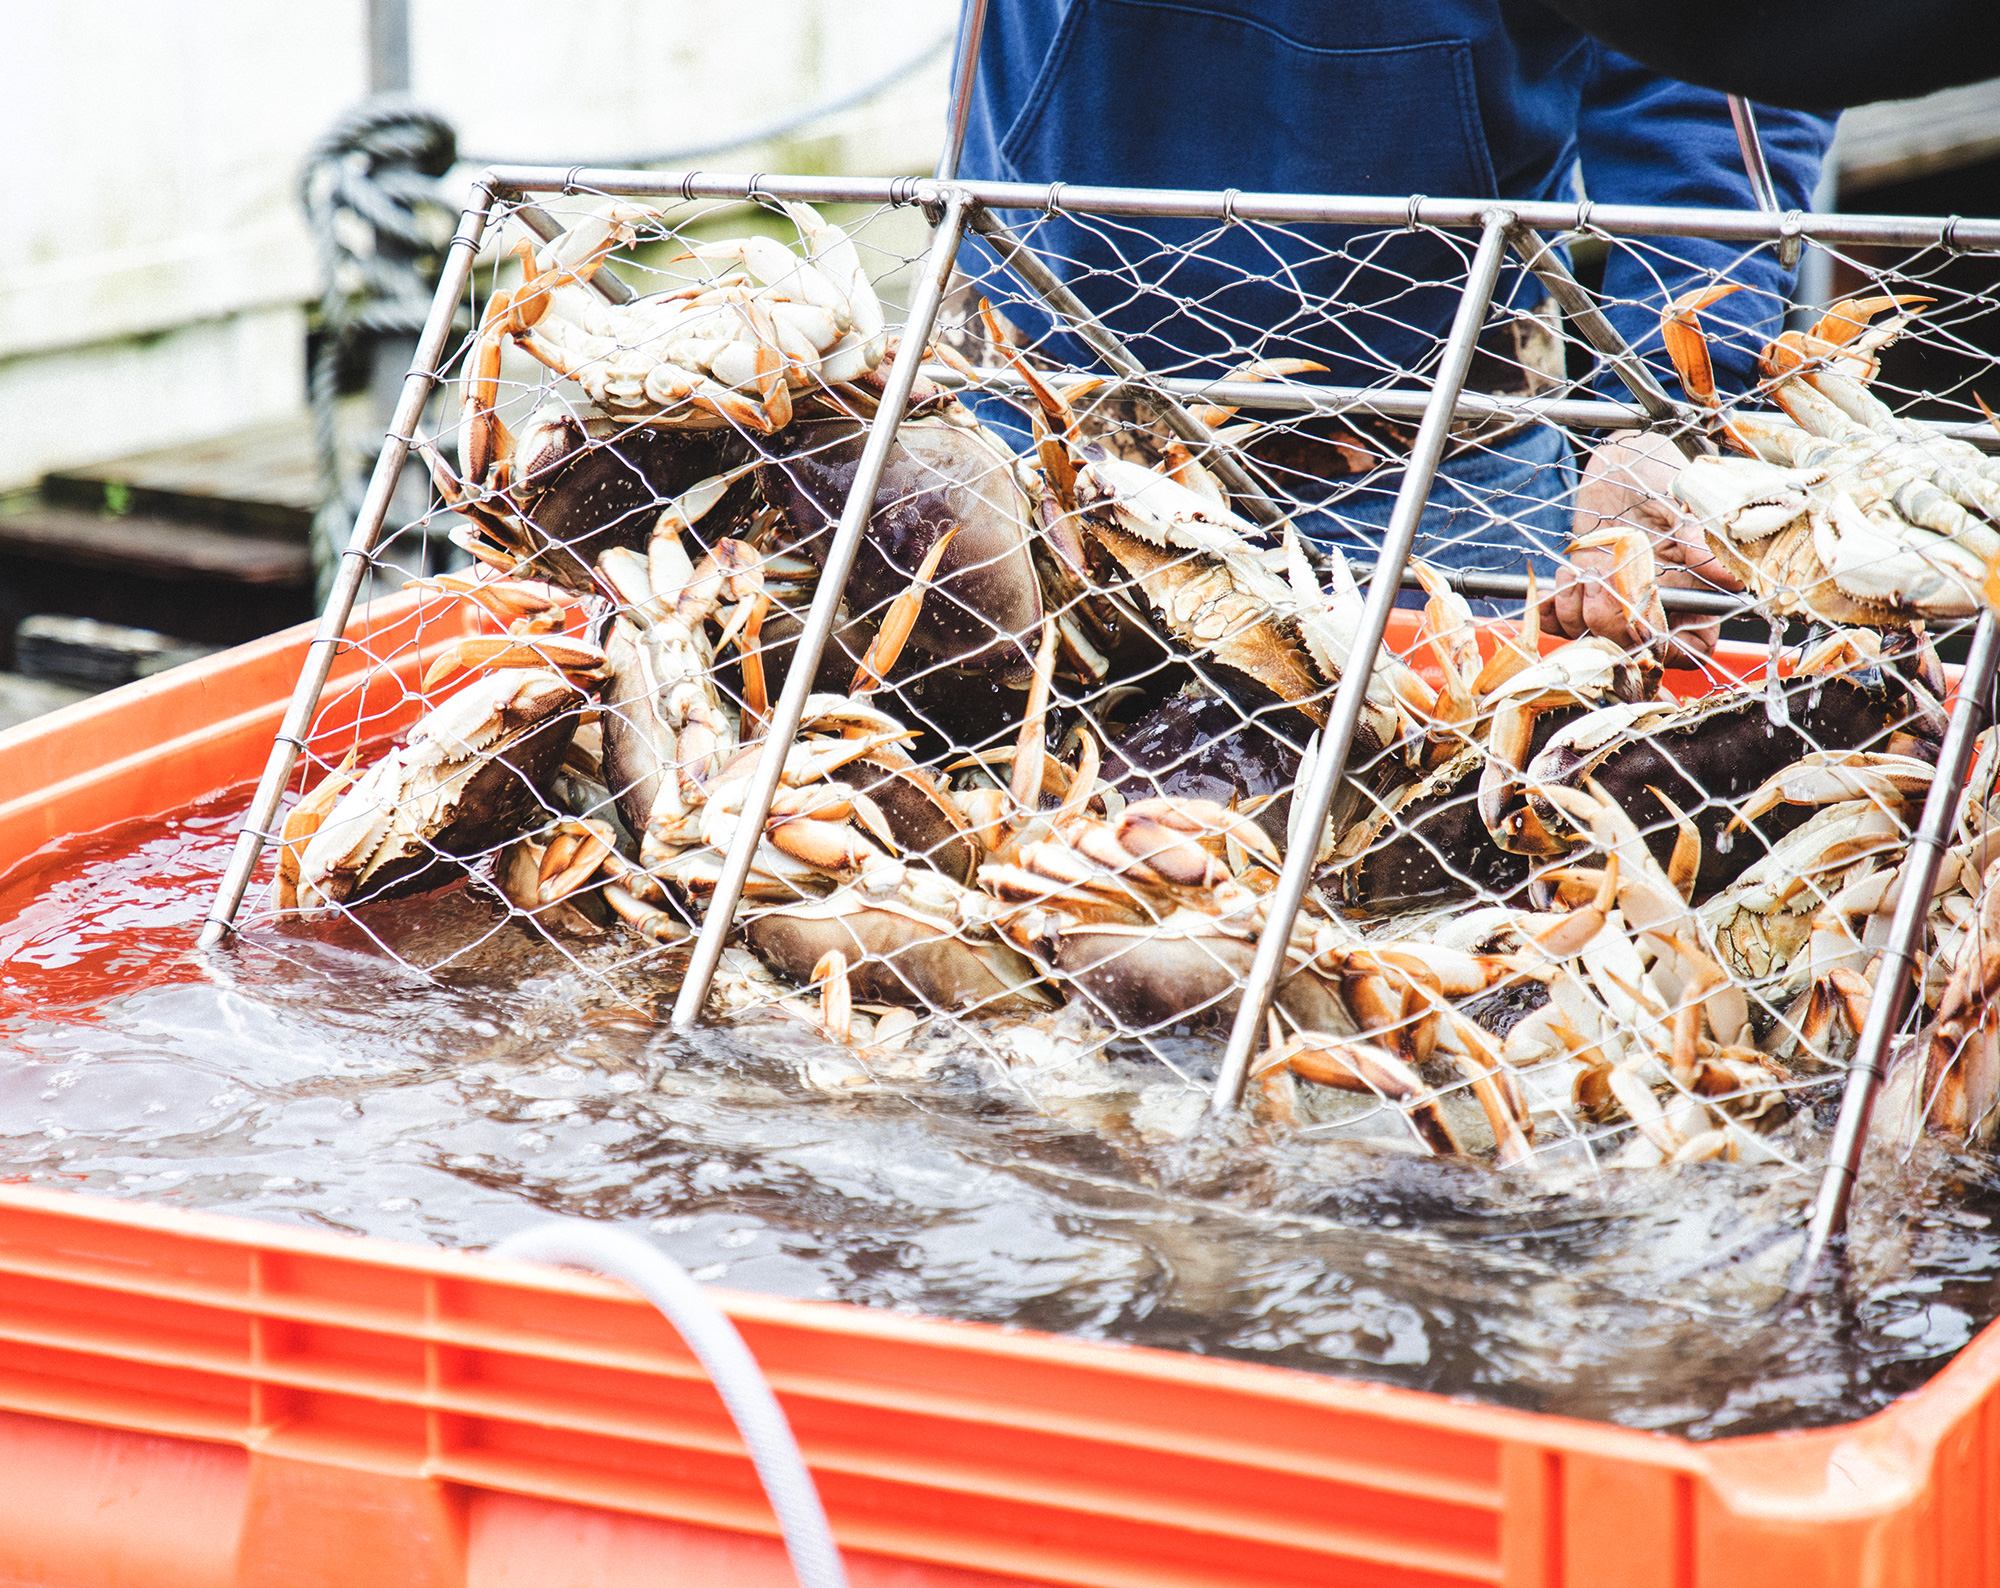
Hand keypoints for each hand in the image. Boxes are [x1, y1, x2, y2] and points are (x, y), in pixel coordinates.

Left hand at [1543, 433, 1742, 663]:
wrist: (1623, 463)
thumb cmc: (1662, 479)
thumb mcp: (1681, 506)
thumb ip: (1697, 542)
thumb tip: (1729, 576)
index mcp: (1696, 596)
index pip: (1692, 649)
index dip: (1667, 648)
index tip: (1642, 617)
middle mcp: (1658, 607)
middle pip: (1634, 649)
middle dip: (1608, 622)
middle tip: (1597, 580)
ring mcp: (1619, 604)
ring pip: (1594, 641)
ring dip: (1576, 614)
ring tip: (1577, 572)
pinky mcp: (1586, 595)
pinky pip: (1563, 625)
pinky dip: (1552, 613)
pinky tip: (1554, 587)